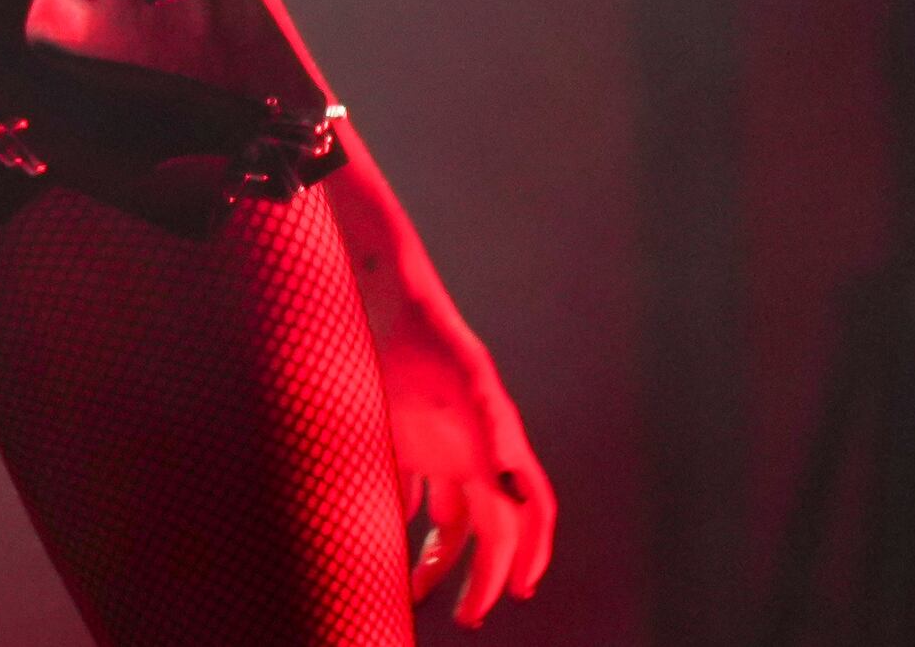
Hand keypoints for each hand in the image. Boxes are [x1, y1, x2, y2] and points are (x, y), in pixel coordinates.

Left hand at [377, 308, 553, 624]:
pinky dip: (405, 520)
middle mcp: (472, 453)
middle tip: (467, 617)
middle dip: (483, 576)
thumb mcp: (465, 381)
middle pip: (488, 529)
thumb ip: (491, 429)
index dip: (531, 554)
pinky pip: (412, 492)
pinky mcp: (404, 437)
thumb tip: (510, 482)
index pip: (526, 515)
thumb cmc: (429, 338)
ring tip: (413, 592)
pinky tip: (389, 540)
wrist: (383, 299)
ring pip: (448, 520)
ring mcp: (439, 447)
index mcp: (497, 447)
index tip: (521, 592)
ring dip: (437, 558)